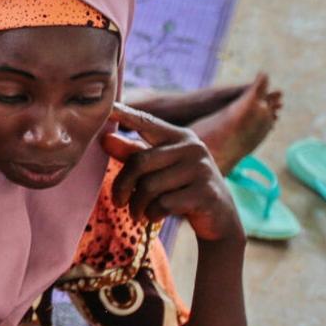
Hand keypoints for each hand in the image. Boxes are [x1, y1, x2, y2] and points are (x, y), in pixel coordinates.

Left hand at [102, 106, 241, 243]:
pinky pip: (163, 204)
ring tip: (138, 213)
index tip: (106, 106)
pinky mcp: (205, 193)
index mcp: (179, 136)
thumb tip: (105, 138)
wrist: (220, 219)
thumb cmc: (182, 189)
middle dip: (123, 185)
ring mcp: (201, 169)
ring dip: (137, 205)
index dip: (125, 114)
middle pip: (139, 161)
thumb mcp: (159, 169)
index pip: (146, 122)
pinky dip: (152, 214)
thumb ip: (134, 153)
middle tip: (118, 202)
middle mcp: (192, 147)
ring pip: (149, 186)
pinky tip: (154, 217)